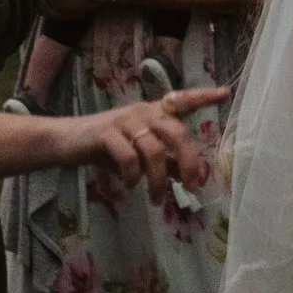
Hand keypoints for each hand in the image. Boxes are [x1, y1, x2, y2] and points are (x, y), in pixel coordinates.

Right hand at [56, 86, 223, 200]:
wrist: (67, 141)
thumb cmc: (108, 148)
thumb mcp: (141, 155)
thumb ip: (165, 161)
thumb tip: (191, 175)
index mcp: (154, 113)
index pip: (182, 100)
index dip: (203, 96)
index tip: (225, 93)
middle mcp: (143, 111)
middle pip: (177, 132)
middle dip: (189, 161)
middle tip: (192, 186)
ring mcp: (125, 120)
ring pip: (154, 151)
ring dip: (159, 181)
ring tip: (157, 200)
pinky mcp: (106, 133)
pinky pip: (129, 158)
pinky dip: (133, 177)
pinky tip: (130, 186)